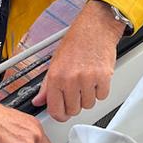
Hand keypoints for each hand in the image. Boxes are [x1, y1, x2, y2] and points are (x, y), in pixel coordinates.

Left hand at [31, 0, 124, 121]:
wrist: (95, 28)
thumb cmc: (75, 42)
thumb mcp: (55, 62)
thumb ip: (46, 85)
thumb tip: (39, 101)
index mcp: (56, 76)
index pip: (56, 110)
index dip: (60, 115)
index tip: (63, 113)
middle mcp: (71, 79)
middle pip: (74, 110)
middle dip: (75, 104)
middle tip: (76, 91)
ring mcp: (88, 79)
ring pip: (89, 104)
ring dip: (88, 97)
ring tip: (86, 81)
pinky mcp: (104, 77)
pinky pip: (102, 96)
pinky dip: (100, 91)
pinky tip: (96, 79)